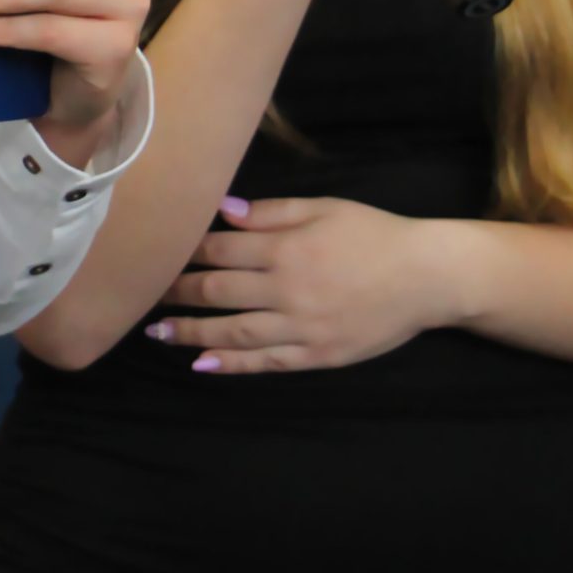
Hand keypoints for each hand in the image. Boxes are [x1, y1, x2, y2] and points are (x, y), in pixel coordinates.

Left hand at [148, 196, 456, 371]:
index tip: (159, 251)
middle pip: (219, 292)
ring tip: (159, 333)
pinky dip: (231, 364)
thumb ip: (272, 212)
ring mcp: (302, 327)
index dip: (186, 252)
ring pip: (234, 332)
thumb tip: (224, 210)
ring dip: (192, 333)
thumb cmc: (374, 234)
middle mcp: (288, 289)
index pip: (221, 250)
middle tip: (145, 293)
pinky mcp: (317, 355)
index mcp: (287, 248)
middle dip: (178, 292)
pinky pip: (266, 362)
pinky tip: (202, 364)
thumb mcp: (325, 208)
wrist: (426, 277)